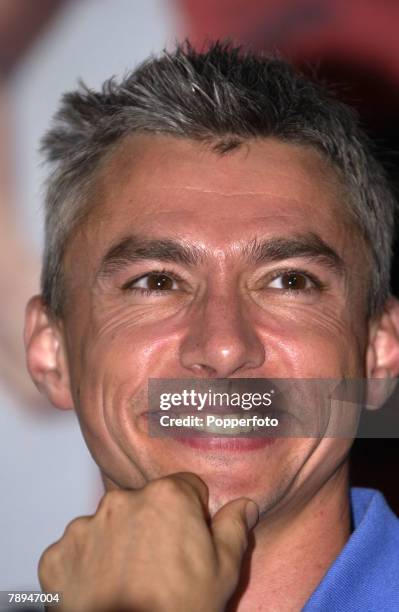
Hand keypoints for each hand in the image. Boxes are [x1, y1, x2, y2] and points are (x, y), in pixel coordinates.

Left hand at [39, 473, 258, 611]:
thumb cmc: (180, 610)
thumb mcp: (223, 572)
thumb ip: (234, 528)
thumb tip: (245, 503)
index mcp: (166, 497)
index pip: (186, 488)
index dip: (193, 515)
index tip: (190, 542)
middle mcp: (121, 500)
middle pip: (145, 503)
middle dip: (153, 525)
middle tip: (160, 567)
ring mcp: (85, 526)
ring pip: (110, 524)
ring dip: (118, 543)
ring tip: (128, 581)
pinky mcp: (58, 554)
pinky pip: (78, 549)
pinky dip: (88, 565)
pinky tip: (102, 589)